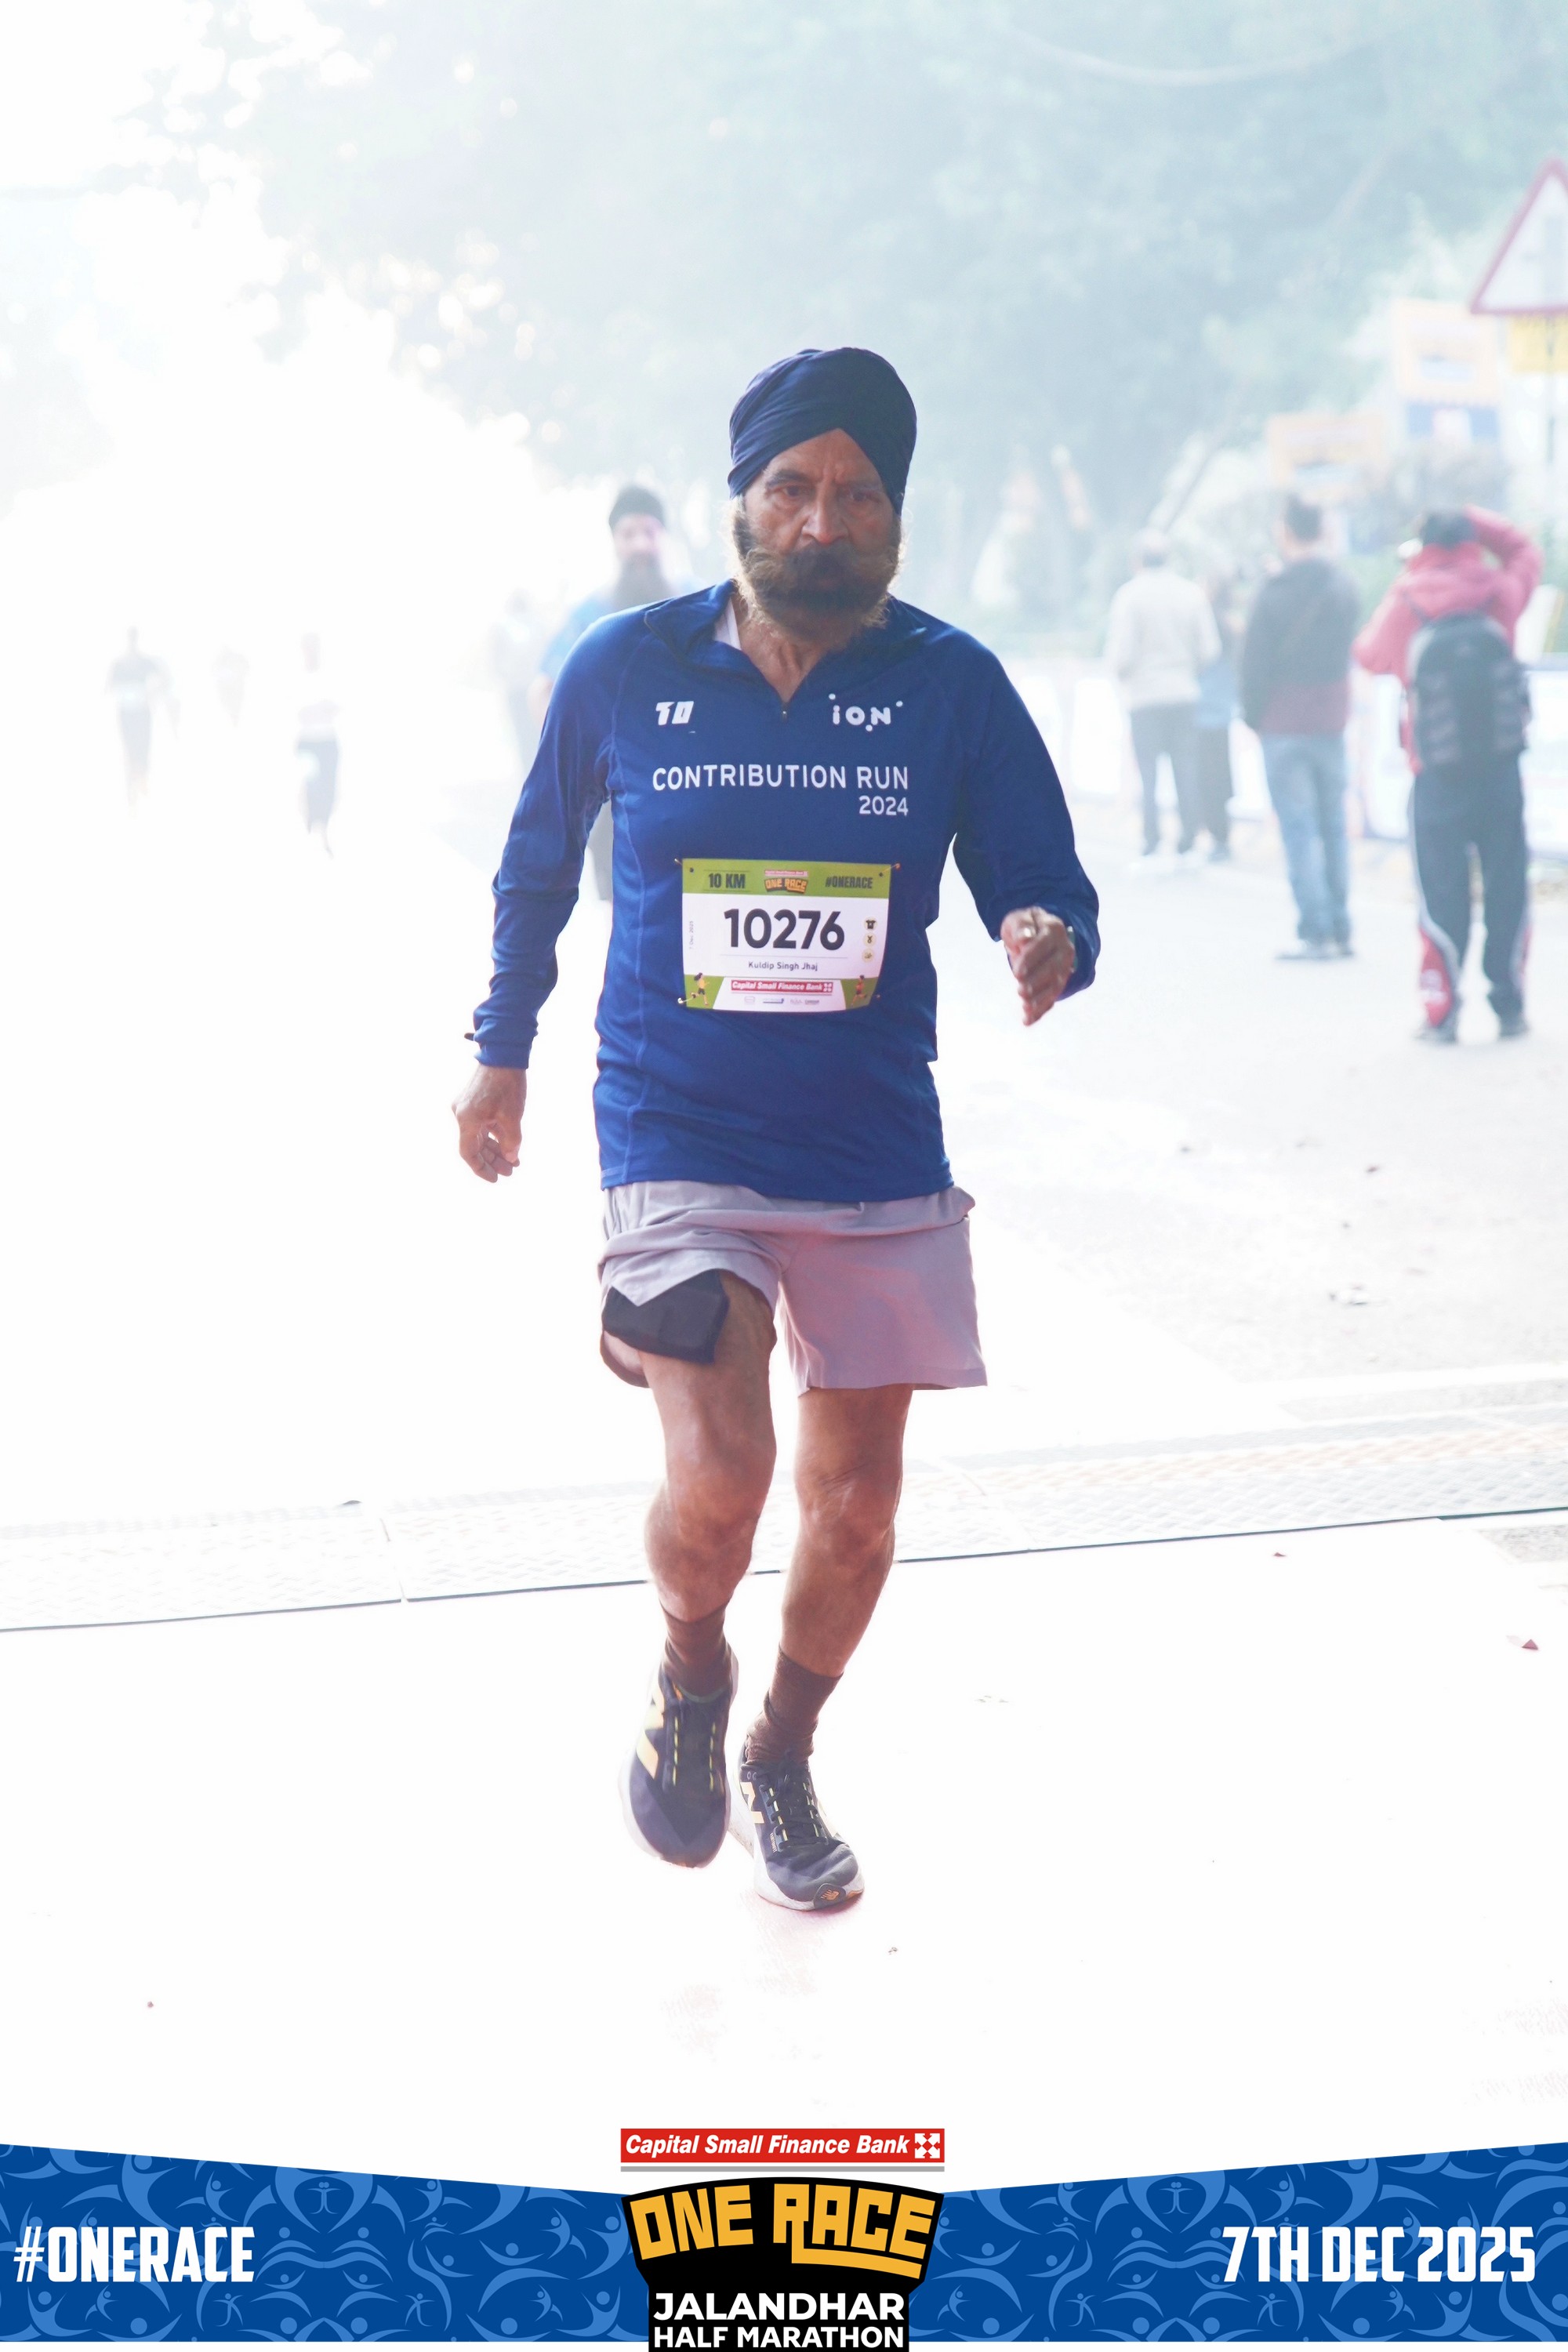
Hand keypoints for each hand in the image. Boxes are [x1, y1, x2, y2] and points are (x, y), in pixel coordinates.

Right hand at [453, 1064, 526, 1180]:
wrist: (502, 1053)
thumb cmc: (507, 1085)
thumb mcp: (512, 1118)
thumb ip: (511, 1142)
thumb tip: (510, 1158)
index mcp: (467, 1121)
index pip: (469, 1154)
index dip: (481, 1169)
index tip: (495, 1179)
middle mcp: (461, 1115)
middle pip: (474, 1146)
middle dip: (492, 1160)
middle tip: (510, 1171)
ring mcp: (465, 1107)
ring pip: (478, 1135)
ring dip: (494, 1148)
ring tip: (512, 1160)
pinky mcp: (471, 1100)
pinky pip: (480, 1124)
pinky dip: (492, 1134)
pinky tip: (507, 1143)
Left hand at [1001, 907, 1075, 1026]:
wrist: (1034, 934)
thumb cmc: (1023, 927)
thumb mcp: (1018, 919)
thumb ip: (1022, 927)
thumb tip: (1026, 938)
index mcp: (1054, 929)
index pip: (1044, 944)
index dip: (1031, 959)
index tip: (1017, 972)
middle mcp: (1064, 949)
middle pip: (1053, 967)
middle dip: (1037, 981)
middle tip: (1020, 991)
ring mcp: (1064, 967)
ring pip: (1055, 985)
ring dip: (1040, 998)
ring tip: (1025, 1008)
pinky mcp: (1057, 983)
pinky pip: (1051, 998)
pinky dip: (1040, 1011)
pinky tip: (1027, 1020)